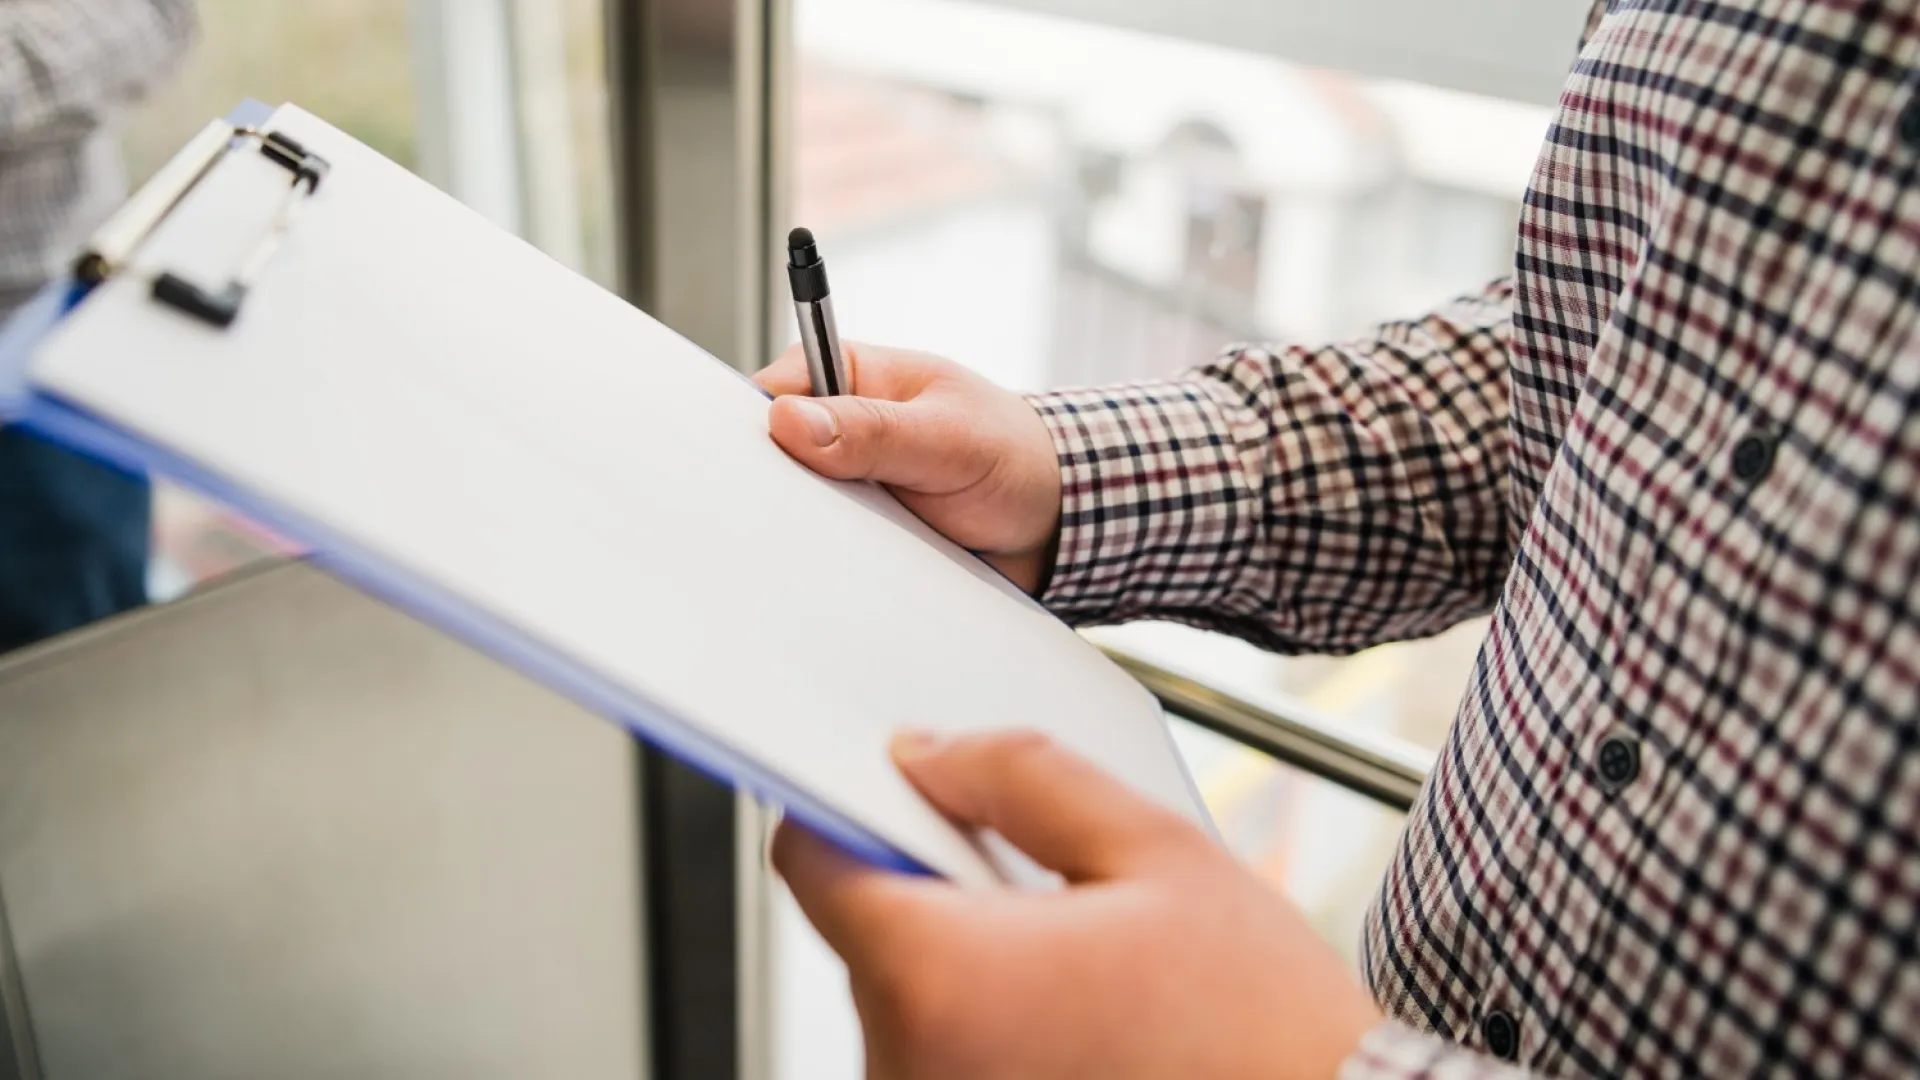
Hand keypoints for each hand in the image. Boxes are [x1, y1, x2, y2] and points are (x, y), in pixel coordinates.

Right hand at [755, 343, 1061, 594]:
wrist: (1054, 520)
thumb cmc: (1013, 455)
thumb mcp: (948, 438)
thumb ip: (875, 430)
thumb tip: (792, 421)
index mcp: (850, 375)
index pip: (773, 395)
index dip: (757, 432)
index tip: (757, 468)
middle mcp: (838, 428)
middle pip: (774, 459)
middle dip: (778, 491)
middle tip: (801, 517)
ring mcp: (845, 483)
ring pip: (795, 510)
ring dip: (808, 533)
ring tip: (836, 549)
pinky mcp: (858, 530)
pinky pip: (826, 548)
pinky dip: (832, 563)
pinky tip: (848, 574)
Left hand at [771, 730, 1382, 1079]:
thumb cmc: (1261, 1028)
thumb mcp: (1158, 853)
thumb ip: (1023, 779)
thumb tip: (927, 753)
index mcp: (942, 980)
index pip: (813, 862)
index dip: (848, 804)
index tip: (898, 786)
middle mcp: (908, 1067)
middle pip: (862, 929)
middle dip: (932, 883)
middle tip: (1043, 879)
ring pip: (904, 995)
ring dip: (964, 960)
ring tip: (1081, 962)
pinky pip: (935, 1053)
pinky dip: (983, 1020)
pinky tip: (1074, 1013)